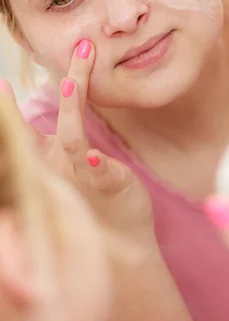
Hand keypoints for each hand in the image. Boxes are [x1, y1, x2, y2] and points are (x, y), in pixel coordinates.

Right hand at [5, 40, 152, 243]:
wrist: (126, 240)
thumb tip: (62, 93)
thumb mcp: (75, 161)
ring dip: (71, 111)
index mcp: (50, 156)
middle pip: (42, 127)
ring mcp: (82, 177)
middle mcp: (60, 166)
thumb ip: (65, 132)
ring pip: (73, 141)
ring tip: (70, 85)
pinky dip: (97, 166)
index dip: (8, 109)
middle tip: (8, 80)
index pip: (23, 129)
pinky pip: (102, 174)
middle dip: (29, 102)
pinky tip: (94, 158)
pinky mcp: (110, 186)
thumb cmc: (98, 197)